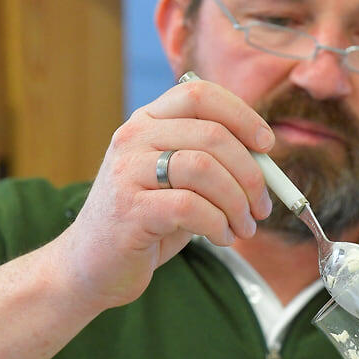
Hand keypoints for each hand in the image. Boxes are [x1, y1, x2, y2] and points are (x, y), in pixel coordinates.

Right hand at [54, 79, 273, 312]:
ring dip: (237, 203)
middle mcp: (133, 137)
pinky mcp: (129, 210)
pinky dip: (218, 224)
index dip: (242, 115)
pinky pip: (191, 207)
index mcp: (147, 121)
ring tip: (244, 227)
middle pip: (212, 135)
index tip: (267, 145)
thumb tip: (264, 158)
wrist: (91, 265)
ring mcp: (127, 172)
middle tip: (262, 207)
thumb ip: (211, 160)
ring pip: (205, 169)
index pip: (200, 94)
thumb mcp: (177, 179)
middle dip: (251, 174)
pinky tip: (221, 238)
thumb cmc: (145, 220)